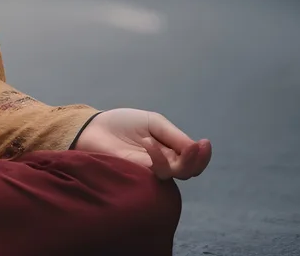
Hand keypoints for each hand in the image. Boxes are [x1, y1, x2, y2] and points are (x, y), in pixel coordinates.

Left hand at [72, 108, 211, 180]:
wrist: (94, 128)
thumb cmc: (123, 124)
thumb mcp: (154, 123)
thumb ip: (174, 136)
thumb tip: (195, 149)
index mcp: (170, 150)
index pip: (193, 160)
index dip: (202, 155)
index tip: (204, 143)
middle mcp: (164, 163)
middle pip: (190, 170)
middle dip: (197, 160)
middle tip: (197, 147)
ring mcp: (152, 171)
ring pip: (176, 175)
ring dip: (180, 159)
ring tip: (167, 142)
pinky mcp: (138, 176)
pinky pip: (156, 173)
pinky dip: (157, 158)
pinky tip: (149, 143)